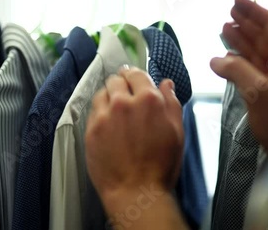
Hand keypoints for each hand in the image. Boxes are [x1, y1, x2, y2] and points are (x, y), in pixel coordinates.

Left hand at [85, 67, 183, 207]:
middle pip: (115, 80)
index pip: (136, 74)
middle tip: (124, 94)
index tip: (132, 78)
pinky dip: (100, 113)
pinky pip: (93, 111)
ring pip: (101, 93)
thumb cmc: (161, 166)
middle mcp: (123, 102)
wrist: (136, 192)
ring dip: (108, 97)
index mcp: (148, 100)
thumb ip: (171, 103)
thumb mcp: (176, 132)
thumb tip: (166, 83)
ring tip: (114, 110)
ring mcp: (104, 115)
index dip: (134, 76)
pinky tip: (107, 125)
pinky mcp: (91, 129)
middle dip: (121, 84)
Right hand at [210, 0, 267, 154]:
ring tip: (225, 30)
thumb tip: (216, 60)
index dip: (254, 11)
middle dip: (246, 24)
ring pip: (256, 53)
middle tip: (229, 13)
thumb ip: (237, 72)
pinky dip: (238, 63)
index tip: (236, 0)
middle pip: (264, 37)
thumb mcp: (260, 92)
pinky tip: (227, 60)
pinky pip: (252, 71)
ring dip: (240, 42)